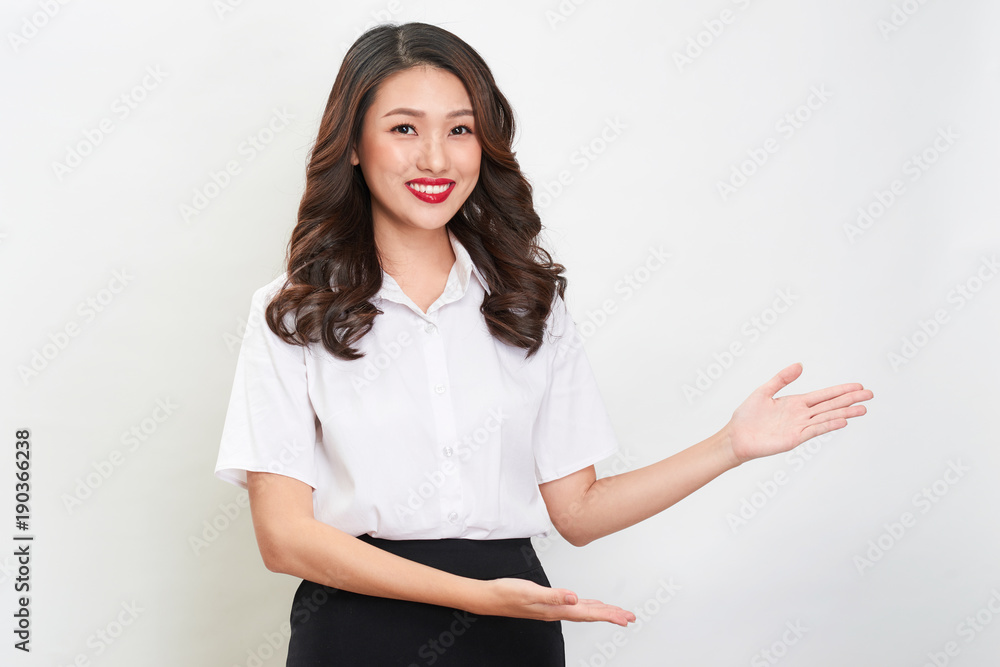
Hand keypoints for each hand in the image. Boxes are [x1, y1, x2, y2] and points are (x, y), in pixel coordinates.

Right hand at [473, 577, 635, 626]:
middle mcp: (557, 611)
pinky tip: (590, 603)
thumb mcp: (530, 592)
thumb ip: (553, 595)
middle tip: (629, 618)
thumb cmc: (507, 593)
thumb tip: (575, 597)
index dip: (608, 615)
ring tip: (617, 613)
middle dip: (611, 615)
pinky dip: (586, 606)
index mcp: (556, 609)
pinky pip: (574, 606)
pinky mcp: (548, 603)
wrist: (489, 597)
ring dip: (601, 611)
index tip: (625, 618)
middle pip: (590, 614)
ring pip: (583, 611)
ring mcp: (552, 608)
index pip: (588, 613)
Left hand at [724, 362, 872, 464]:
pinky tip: (842, 421)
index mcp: (796, 403)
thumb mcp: (764, 391)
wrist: (736, 436)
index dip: (841, 390)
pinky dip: (828, 425)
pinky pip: (815, 430)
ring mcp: (800, 426)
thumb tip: (800, 365)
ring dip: (845, 413)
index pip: (824, 395)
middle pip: (831, 405)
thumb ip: (782, 378)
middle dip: (850, 399)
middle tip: (870, 394)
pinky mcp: (794, 438)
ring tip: (863, 409)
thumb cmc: (747, 416)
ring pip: (827, 417)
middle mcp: (801, 414)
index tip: (858, 386)